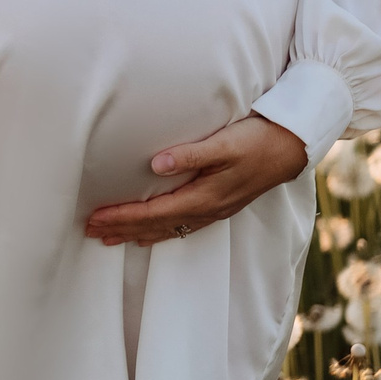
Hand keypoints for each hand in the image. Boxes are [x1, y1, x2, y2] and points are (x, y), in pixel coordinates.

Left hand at [82, 114, 308, 245]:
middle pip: (155, 226)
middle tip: (89, 231)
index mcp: (204, 197)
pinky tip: (148, 234)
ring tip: (108, 238)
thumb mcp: (224, 143)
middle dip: (121, 228)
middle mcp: (206, 210)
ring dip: (136, 234)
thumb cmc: (256, 140)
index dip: (122, 216)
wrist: (291, 148)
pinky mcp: (219, 206)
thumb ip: (190, 154)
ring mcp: (214, 211)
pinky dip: (159, 232)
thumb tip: (155, 164)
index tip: (94, 217)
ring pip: (167, 230)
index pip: (152, 212)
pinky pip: (181, 227)